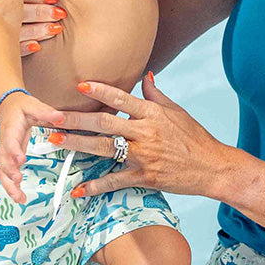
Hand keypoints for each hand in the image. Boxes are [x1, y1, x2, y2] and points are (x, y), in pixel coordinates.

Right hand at [0, 91, 65, 203]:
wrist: (7, 107)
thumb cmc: (20, 107)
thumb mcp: (32, 105)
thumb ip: (45, 112)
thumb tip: (59, 117)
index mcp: (11, 129)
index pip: (10, 141)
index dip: (13, 151)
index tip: (21, 159)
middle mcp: (5, 143)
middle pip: (3, 161)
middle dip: (10, 173)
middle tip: (18, 182)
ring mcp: (5, 153)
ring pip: (3, 172)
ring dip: (9, 186)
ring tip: (19, 198)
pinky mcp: (9, 159)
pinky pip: (7, 174)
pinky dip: (11, 187)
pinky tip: (19, 197)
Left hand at [43, 74, 231, 198]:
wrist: (212, 167)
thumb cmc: (195, 138)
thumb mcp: (177, 112)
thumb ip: (156, 94)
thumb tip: (145, 75)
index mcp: (153, 114)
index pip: (122, 98)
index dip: (99, 91)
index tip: (78, 86)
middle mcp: (146, 132)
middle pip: (105, 123)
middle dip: (76, 119)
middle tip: (51, 116)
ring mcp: (144, 156)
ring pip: (105, 148)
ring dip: (78, 144)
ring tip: (56, 141)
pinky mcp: (145, 177)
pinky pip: (115, 181)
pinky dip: (96, 186)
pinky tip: (78, 189)